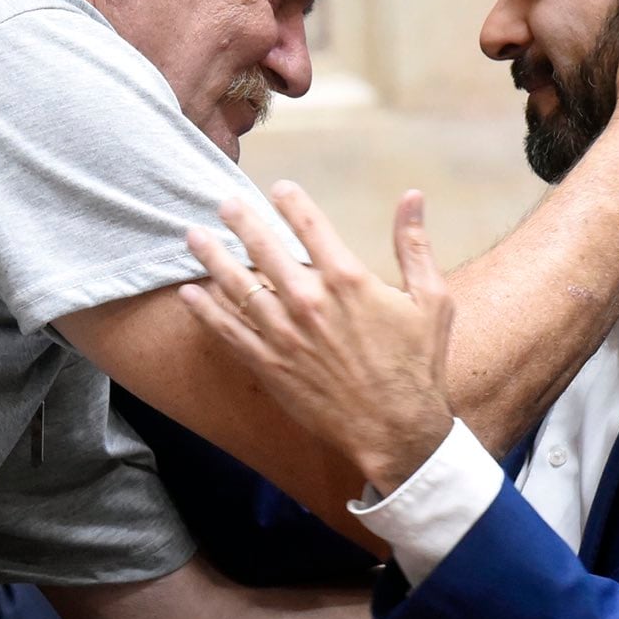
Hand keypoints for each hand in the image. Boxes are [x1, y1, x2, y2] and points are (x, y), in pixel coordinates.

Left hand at [180, 182, 454, 495]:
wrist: (397, 431)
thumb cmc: (418, 366)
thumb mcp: (431, 300)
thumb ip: (415, 245)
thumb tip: (413, 196)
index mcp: (348, 280)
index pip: (310, 226)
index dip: (291, 202)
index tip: (278, 188)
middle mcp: (309, 302)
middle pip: (264, 248)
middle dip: (241, 221)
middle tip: (224, 203)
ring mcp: (284, 335)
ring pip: (238, 286)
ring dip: (212, 258)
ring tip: (193, 236)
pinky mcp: (269, 365)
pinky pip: (229, 332)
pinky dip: (205, 311)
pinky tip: (188, 294)